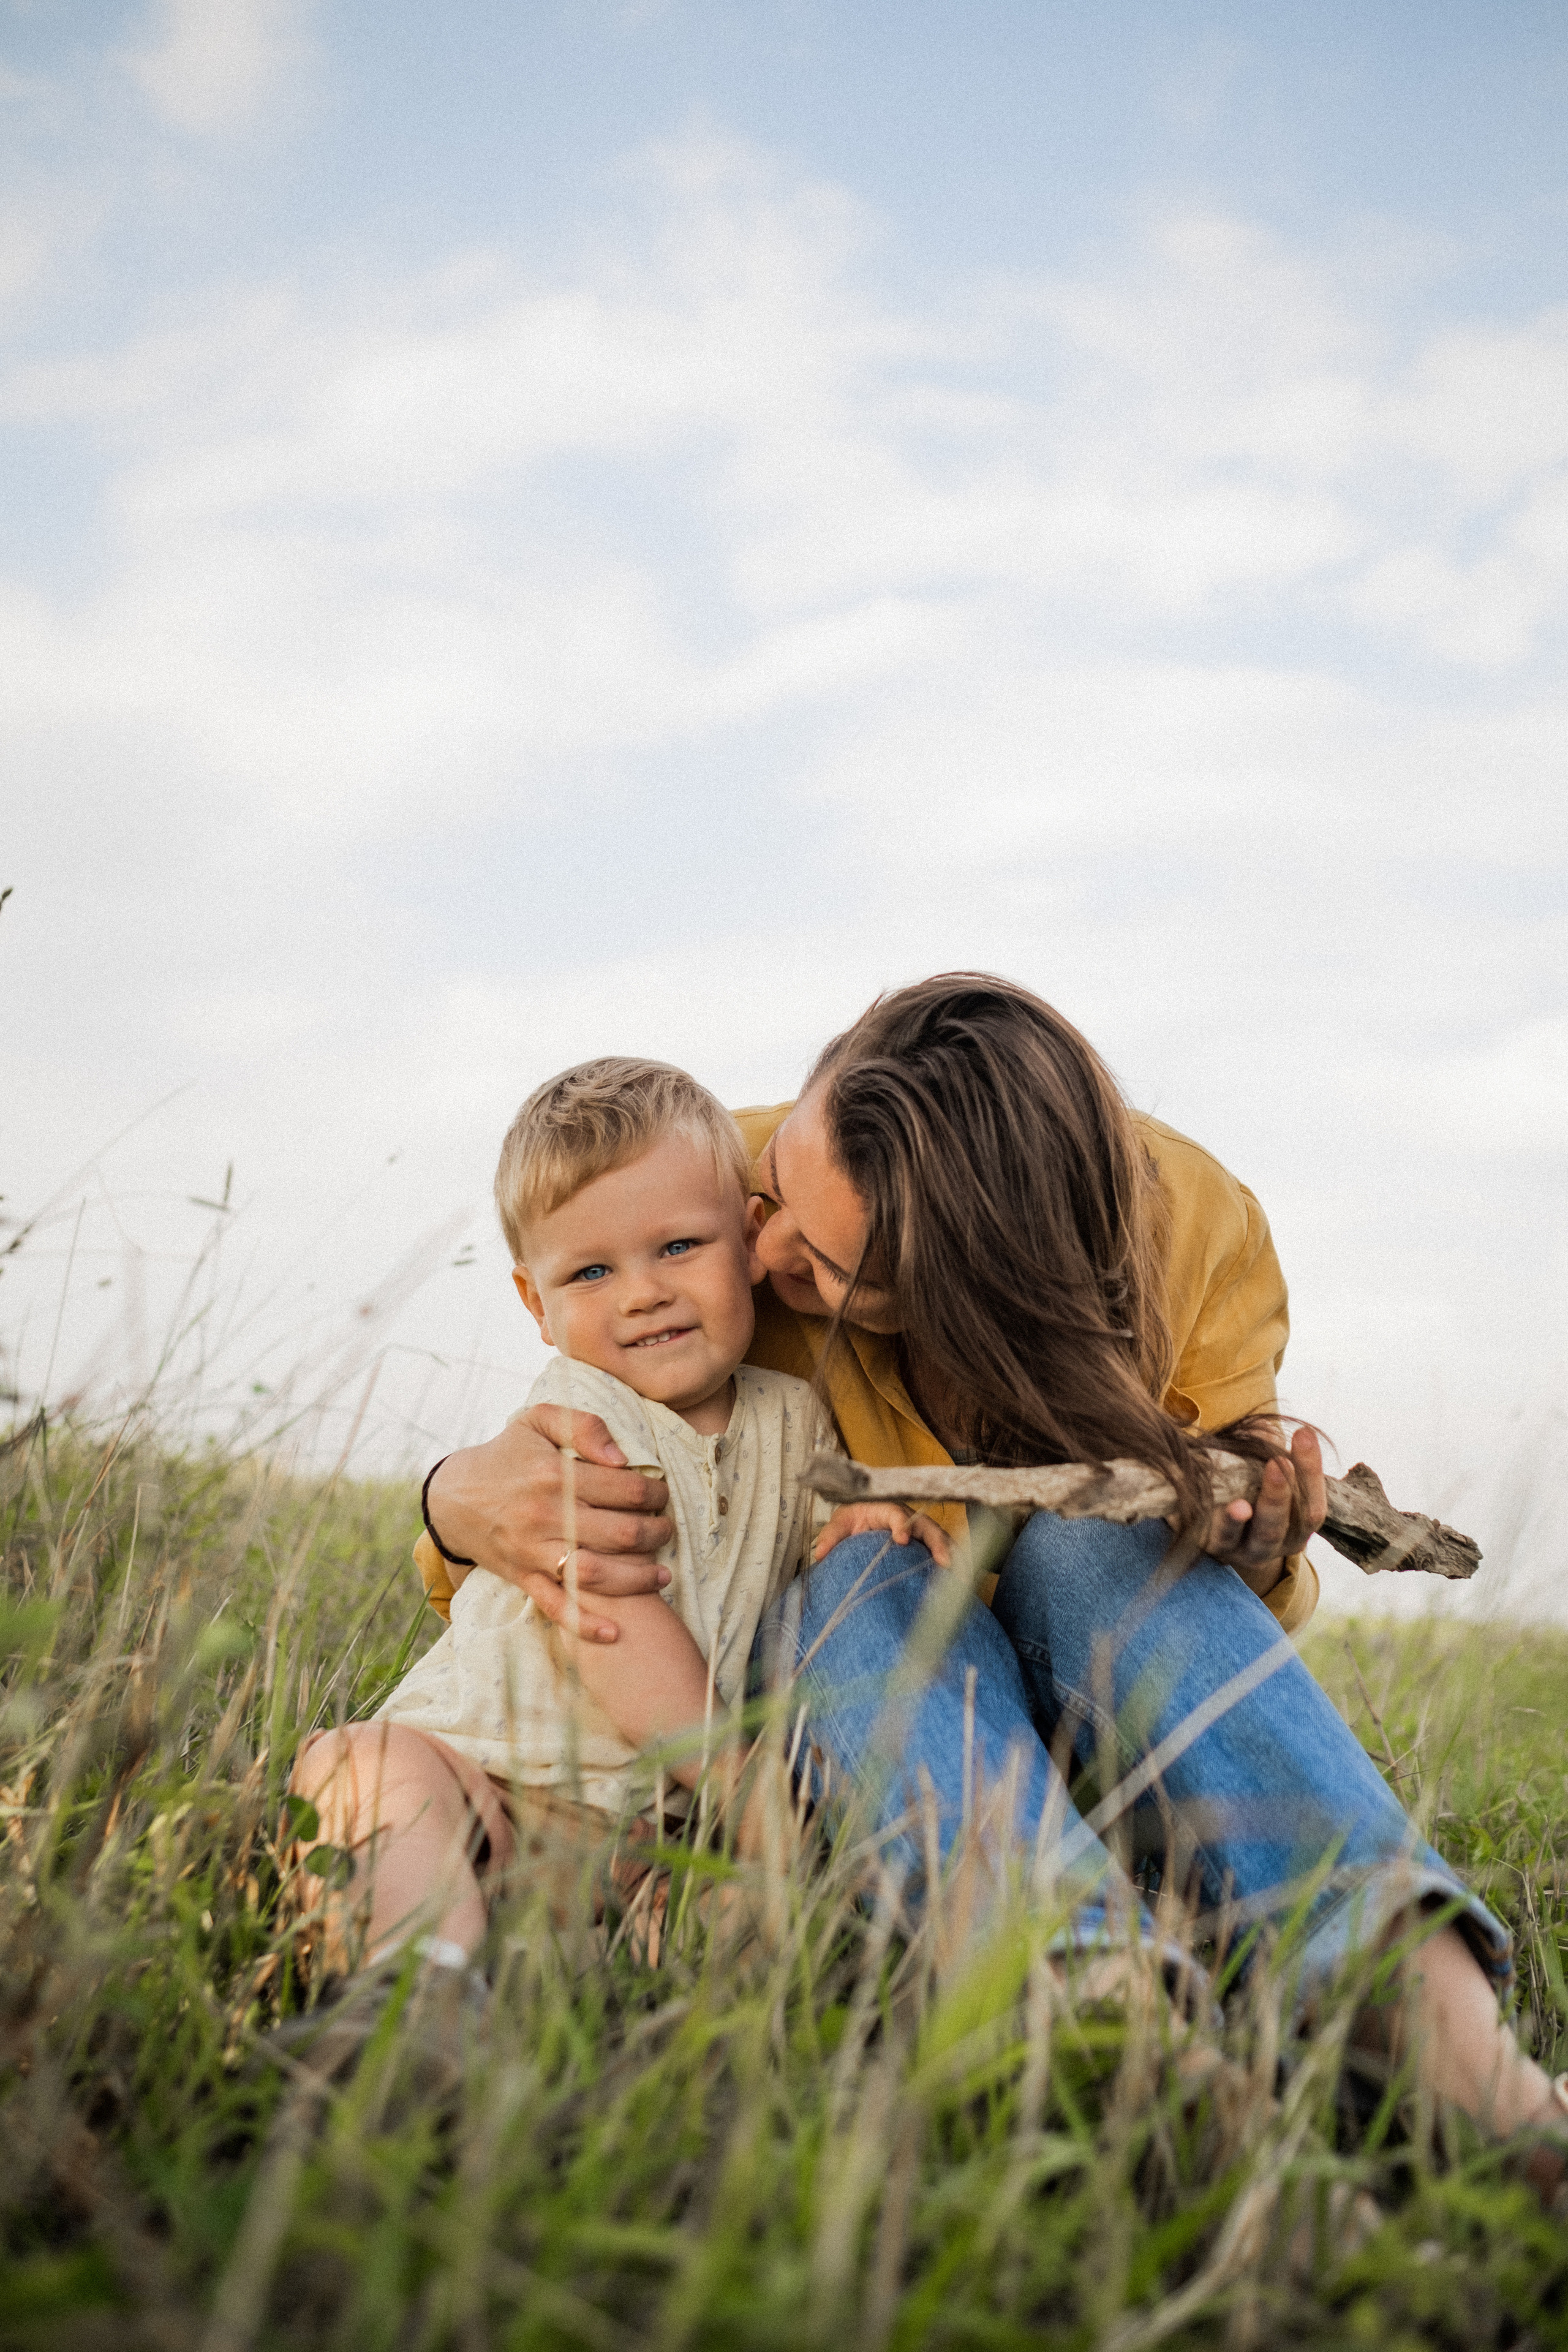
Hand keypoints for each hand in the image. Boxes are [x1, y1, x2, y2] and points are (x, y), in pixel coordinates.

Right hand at [426, 1407, 672, 1642]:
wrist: (453, 1496)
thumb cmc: (507, 1454)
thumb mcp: (538, 1420)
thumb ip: (583, 1426)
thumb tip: (621, 1458)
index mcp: (555, 1474)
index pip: (626, 1489)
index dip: (655, 1493)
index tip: (661, 1495)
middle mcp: (546, 1515)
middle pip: (620, 1534)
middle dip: (656, 1534)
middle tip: (666, 1530)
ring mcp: (533, 1551)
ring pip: (597, 1574)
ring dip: (638, 1578)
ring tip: (662, 1574)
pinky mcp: (523, 1577)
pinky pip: (556, 1607)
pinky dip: (585, 1624)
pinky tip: (615, 1632)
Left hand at [811, 1501, 952, 1568]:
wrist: (865, 1516)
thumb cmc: (856, 1517)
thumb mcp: (841, 1522)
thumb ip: (831, 1536)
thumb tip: (820, 1553)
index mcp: (887, 1509)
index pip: (897, 1514)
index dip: (901, 1525)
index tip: (901, 1540)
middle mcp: (909, 1519)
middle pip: (929, 1528)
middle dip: (938, 1544)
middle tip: (945, 1562)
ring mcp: (921, 1532)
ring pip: (941, 1541)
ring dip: (951, 1557)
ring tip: (960, 1578)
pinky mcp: (926, 1546)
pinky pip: (943, 1553)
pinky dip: (955, 1566)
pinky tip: (961, 1585)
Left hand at [1202, 1424, 1324, 1596]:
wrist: (1212, 1523)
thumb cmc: (1248, 1487)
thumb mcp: (1261, 1468)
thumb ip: (1267, 1450)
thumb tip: (1265, 1431)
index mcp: (1297, 1526)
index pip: (1312, 1506)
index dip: (1310, 1470)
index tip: (1303, 1434)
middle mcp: (1276, 1544)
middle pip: (1283, 1526)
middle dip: (1281, 1495)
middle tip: (1279, 1464)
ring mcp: (1245, 1551)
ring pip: (1251, 1541)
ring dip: (1245, 1520)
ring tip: (1240, 1506)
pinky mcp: (1214, 1551)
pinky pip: (1217, 1540)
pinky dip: (1217, 1526)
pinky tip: (1215, 1510)